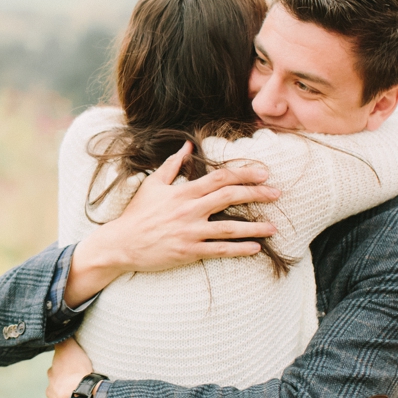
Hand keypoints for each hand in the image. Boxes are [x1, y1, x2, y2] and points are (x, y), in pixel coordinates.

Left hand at [46, 338, 93, 397]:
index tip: (73, 372)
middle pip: (56, 390)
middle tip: (78, 388)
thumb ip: (64, 342)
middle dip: (64, 389)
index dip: (64, 371)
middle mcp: (50, 393)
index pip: (55, 371)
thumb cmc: (78, 374)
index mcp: (52, 376)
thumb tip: (57, 329)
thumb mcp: (71, 351)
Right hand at [63, 142, 278, 303]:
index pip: (219, 177)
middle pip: (230, 197)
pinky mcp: (189, 251)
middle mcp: (189, 209)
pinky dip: (239, 249)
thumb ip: (173, 164)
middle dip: (256, 194)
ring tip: (274, 227)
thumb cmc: (137, 213)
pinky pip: (219, 250)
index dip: (244, 173)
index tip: (263, 173)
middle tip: (276, 193)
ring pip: (229, 227)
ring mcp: (190, 231)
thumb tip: (189, 146)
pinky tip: (256, 249)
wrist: (121, 243)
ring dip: (255, 227)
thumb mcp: (153, 184)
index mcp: (183, 191)